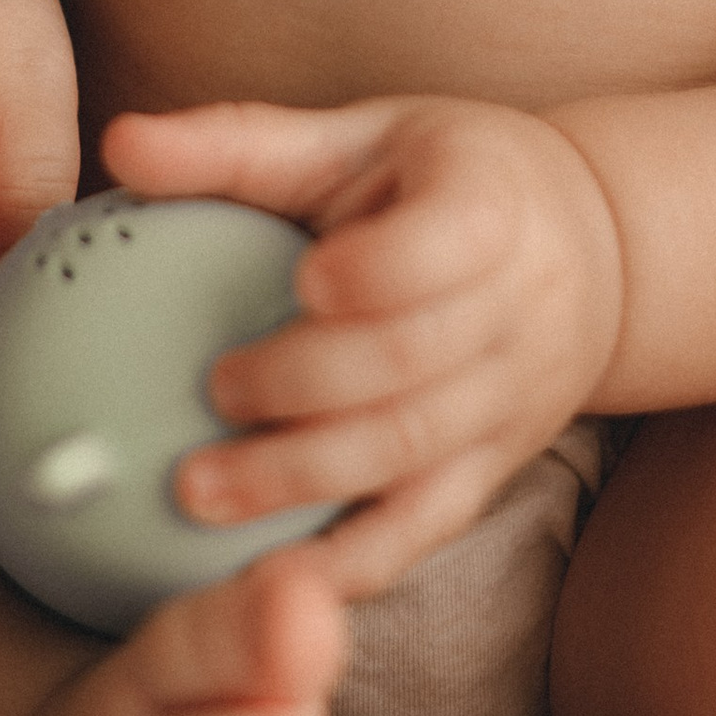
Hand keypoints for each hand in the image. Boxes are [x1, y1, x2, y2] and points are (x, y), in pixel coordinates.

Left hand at [102, 94, 625, 597]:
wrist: (594, 250)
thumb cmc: (447, 177)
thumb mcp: (364, 135)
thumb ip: (242, 144)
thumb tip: (120, 142)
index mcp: (488, 203)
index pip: (448, 241)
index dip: (378, 270)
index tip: (304, 280)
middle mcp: (517, 306)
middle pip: (414, 361)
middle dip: (309, 386)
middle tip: (216, 391)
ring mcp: (510, 399)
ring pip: (413, 450)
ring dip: (306, 479)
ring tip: (203, 494)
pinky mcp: (493, 468)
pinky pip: (424, 527)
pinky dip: (350, 563)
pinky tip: (268, 580)